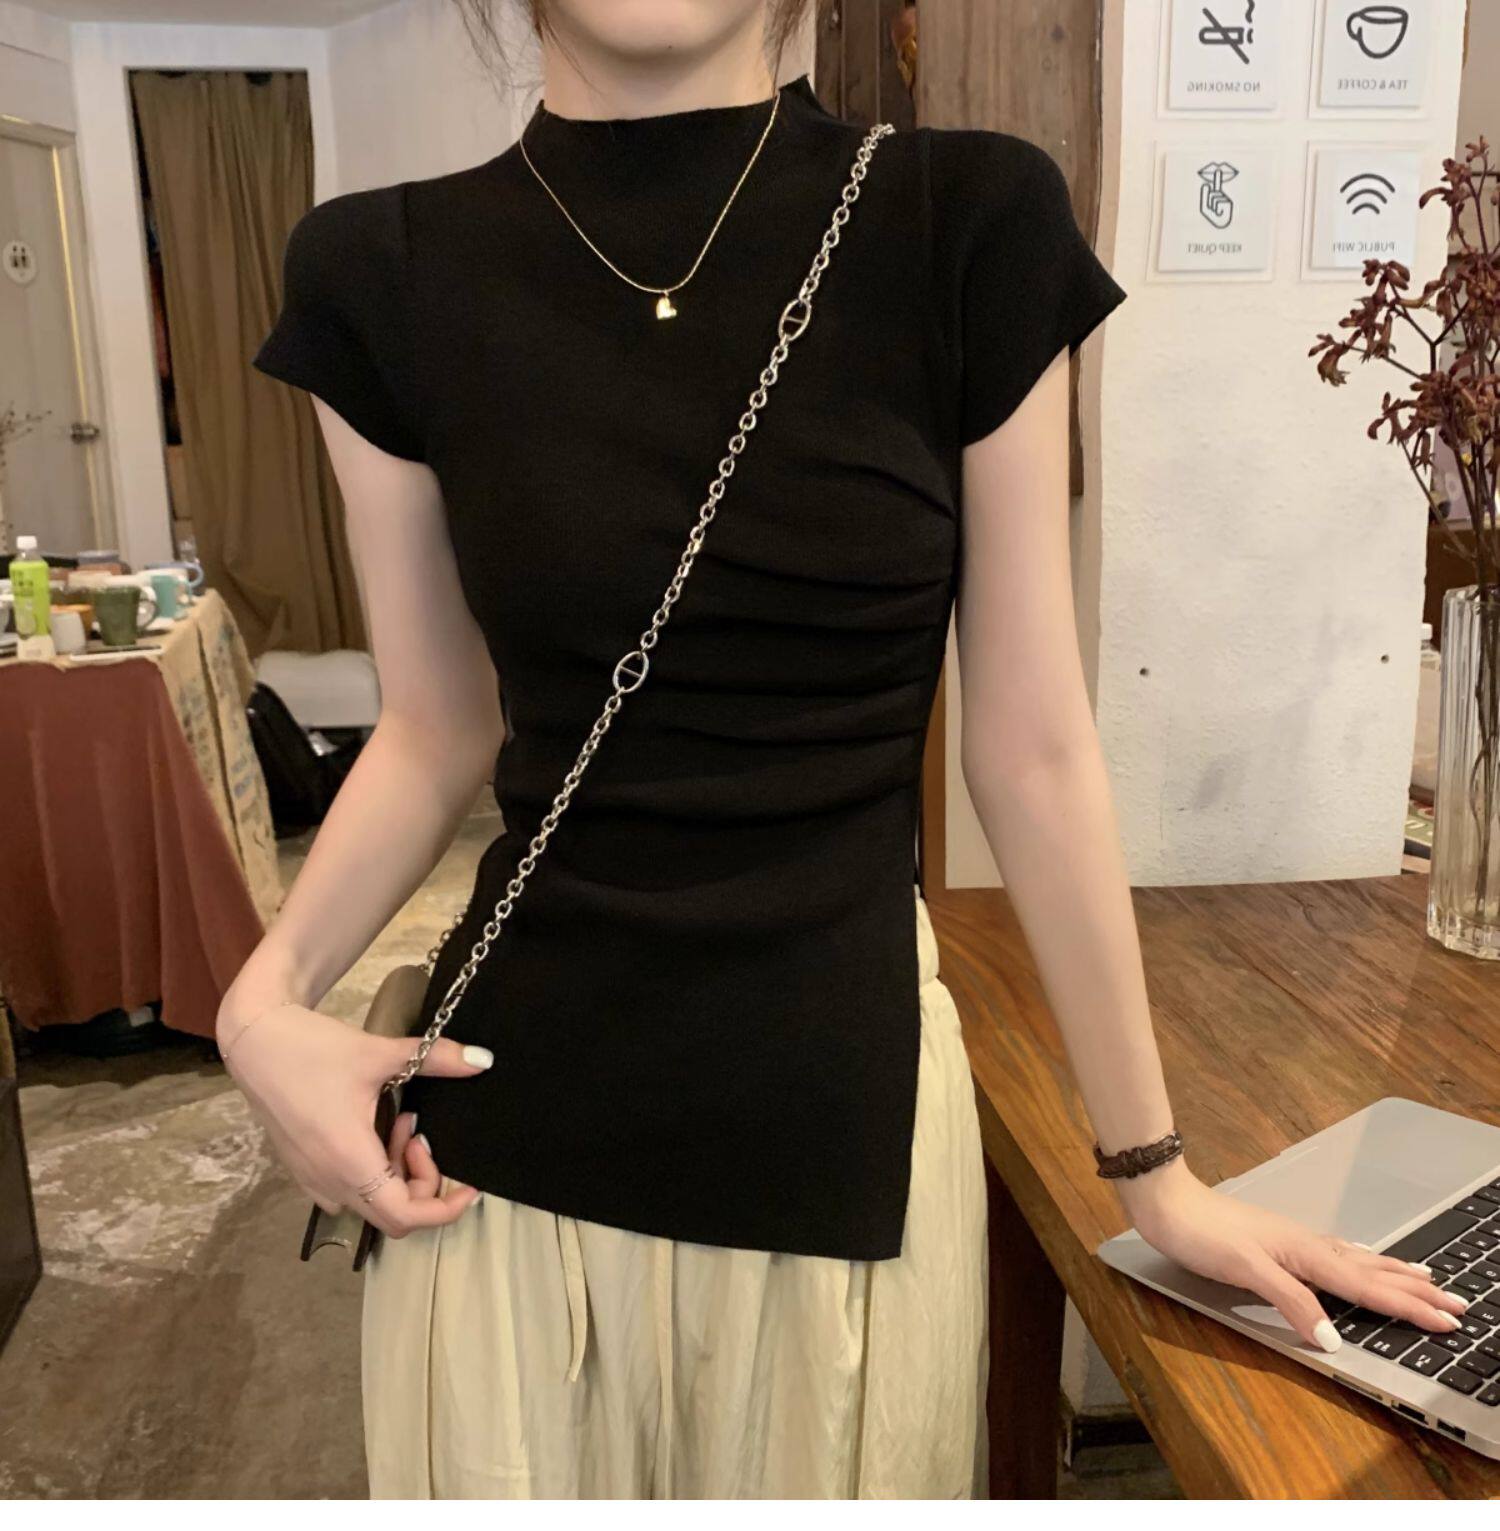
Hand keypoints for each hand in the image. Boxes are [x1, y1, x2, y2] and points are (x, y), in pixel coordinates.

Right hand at [218, 1000, 488, 1239]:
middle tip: (422, 1134)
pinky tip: (376, 1126)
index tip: (468, 1185)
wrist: (255, 1040)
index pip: (404, 1216)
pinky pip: (350, 1189)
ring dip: (398, 1172)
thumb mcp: (379, 1053)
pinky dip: (375, 1168)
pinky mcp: (304, 1168)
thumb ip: (436, 1059)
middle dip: (422, 1181)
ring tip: (401, 1120)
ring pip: (372, 1201)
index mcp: (348, 1161)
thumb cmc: (311, 1049)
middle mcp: (329, 1181)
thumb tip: (484, 1060)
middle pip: (393, 1213)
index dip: (444, 1209)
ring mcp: (312, 1178)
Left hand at [1118, 1160, 1468, 1352]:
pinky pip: (1334, 1253)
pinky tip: (1357, 1257)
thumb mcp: (1247, 1270)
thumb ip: (1291, 1301)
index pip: (1368, 1288)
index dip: (1409, 1307)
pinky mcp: (1277, 1241)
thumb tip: (1332, 1337)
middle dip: (1415, 1290)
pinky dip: (1358, 1260)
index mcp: (1307, 1254)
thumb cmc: (1202, 1233)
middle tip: (1458, 1304)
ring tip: (1425, 1277)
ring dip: (1393, 1272)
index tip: (1449, 1322)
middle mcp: (1308, 1245)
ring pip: (1356, 1260)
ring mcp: (1293, 1241)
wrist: (1167, 1203)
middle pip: (1372, 1271)